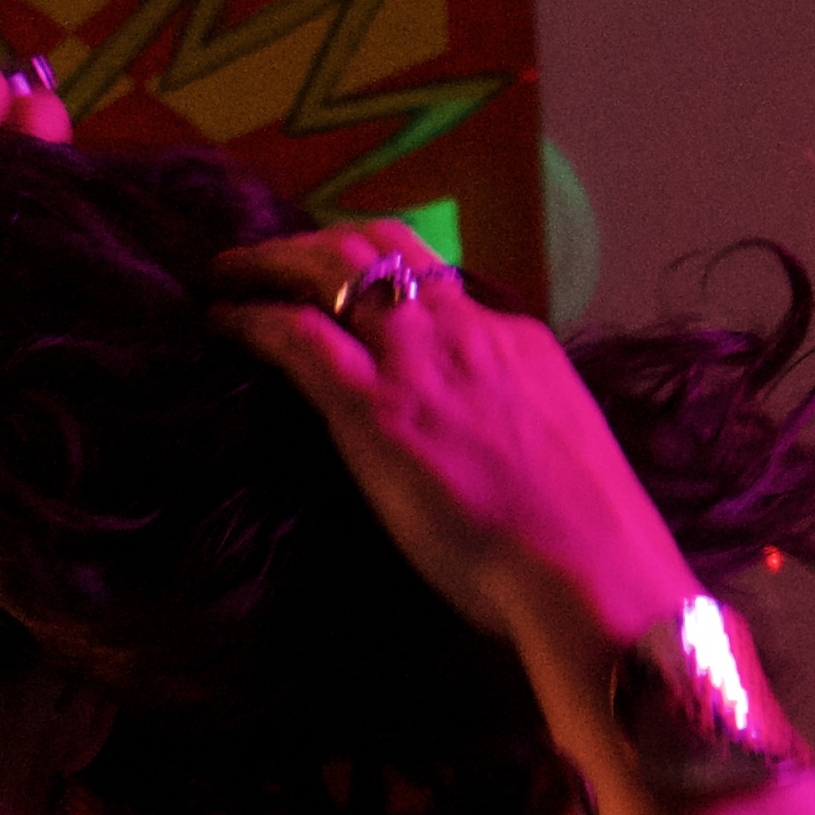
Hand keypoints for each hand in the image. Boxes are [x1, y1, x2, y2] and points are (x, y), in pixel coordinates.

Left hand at [212, 228, 690, 654]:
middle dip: (319, 242)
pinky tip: (223, 320)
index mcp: (515, 340)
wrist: (591, 572)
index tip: (345, 282)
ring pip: (335, 269)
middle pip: (382, 246)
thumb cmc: (581, 542)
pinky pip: (299, 336)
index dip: (382, 271)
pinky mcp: (375, 409)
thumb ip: (517, 423)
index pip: (439, 279)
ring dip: (275, 262)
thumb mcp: (558, 452)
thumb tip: (495, 439)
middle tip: (271, 259)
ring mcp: (418, 363)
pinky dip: (253, 317)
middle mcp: (465, 330)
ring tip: (230, 273)